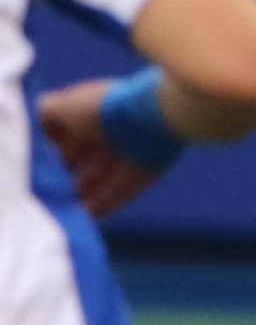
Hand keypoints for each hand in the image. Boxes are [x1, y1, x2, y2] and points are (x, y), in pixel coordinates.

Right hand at [37, 81, 158, 219]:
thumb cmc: (103, 109)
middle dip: (61, 173)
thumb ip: (45, 112)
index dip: (48, 149)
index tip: (33, 166)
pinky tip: (81, 218)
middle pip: (80, 156)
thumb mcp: (64, 105)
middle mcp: (109, 130)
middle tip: (42, 192)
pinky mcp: (141, 172)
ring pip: (97, 178)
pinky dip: (100, 205)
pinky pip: (116, 194)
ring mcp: (126, 152)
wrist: (153, 115)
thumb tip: (36, 127)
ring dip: (78, 194)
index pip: (64, 132)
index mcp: (91, 110)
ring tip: (58, 210)